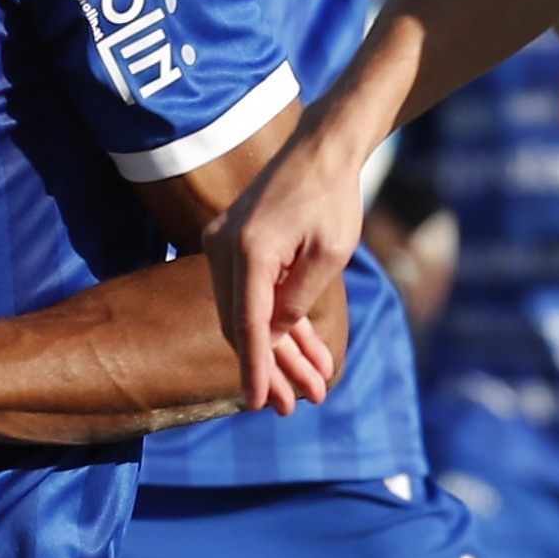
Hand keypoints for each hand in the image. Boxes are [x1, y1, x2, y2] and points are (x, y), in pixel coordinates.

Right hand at [208, 130, 371, 418]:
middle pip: (243, 325)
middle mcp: (226, 248)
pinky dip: (279, 323)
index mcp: (250, 251)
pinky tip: (308, 354)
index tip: (258, 403)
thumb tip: (271, 336)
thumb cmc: (333, 199)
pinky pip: (254, 295)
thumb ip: (298, 300)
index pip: (248, 324)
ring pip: (248, 315)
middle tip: (296, 406)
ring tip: (311, 389)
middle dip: (272, 368)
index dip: (255, 368)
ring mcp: (225, 245)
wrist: (321, 150)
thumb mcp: (329, 256)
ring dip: (280, 352)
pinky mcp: (236, 246)